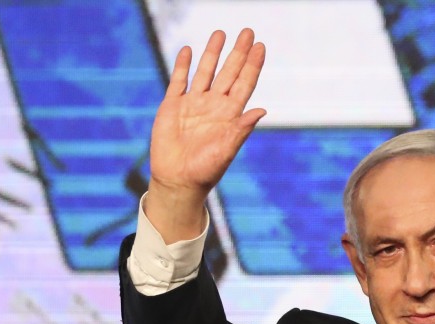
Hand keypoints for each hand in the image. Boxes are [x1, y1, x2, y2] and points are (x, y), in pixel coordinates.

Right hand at [146, 29, 265, 242]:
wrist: (177, 181)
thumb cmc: (205, 171)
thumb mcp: (227, 150)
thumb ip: (242, 128)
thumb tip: (262, 109)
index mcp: (230, 115)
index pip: (244, 84)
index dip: (252, 65)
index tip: (261, 47)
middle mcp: (213, 106)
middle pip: (228, 72)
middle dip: (238, 52)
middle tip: (248, 31)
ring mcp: (193, 104)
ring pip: (205, 72)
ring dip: (213, 53)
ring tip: (220, 33)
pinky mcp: (172, 106)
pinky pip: (178, 81)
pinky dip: (182, 66)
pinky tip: (188, 50)